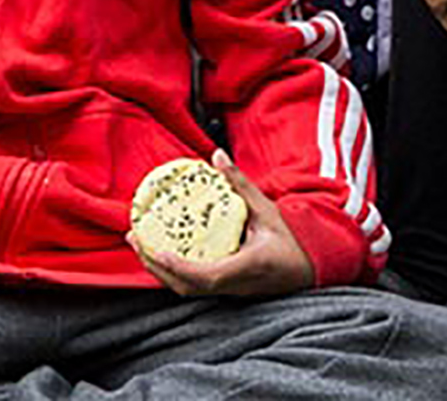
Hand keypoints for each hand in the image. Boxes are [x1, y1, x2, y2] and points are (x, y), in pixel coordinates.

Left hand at [131, 157, 315, 298]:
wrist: (312, 266)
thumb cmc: (292, 240)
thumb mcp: (267, 209)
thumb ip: (240, 184)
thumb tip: (217, 156)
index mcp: (248, 266)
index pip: (208, 276)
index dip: (179, 267)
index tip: (158, 250)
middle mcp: (237, 284)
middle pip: (188, 287)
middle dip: (156, 266)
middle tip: (134, 238)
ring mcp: (232, 291)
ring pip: (188, 290)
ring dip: (160, 270)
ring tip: (140, 243)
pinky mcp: (228, 289)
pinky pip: (195, 285)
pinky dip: (173, 270)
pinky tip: (160, 250)